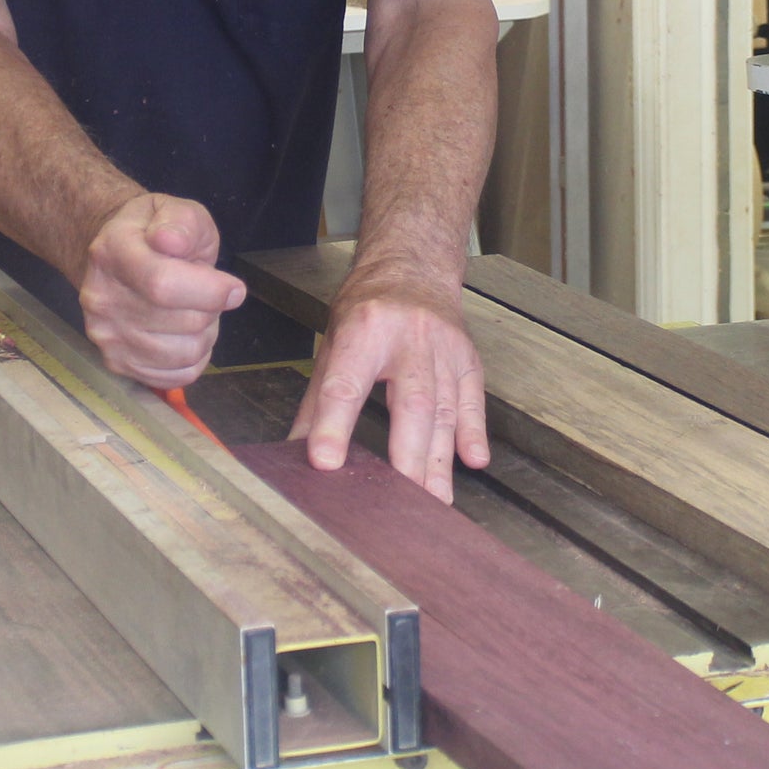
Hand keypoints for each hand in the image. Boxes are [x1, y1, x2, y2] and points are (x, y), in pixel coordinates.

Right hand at [77, 193, 244, 387]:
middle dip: (211, 307)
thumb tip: (172, 242)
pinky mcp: (117, 363)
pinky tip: (184, 333)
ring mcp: (105, 335)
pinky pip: (178, 376)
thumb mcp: (175, 211)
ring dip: (205, 333)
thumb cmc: (155, 233)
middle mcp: (101, 298)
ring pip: (186, 353)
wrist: (115, 259)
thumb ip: (181, 223)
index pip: (163, 285)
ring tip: (193, 309)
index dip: (210, 291)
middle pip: (184, 322)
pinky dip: (194, 357)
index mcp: (112, 252)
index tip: (234, 288)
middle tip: (205, 290)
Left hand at [292, 260, 489, 501]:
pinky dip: (473, 432)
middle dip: (407, 455)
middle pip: (411, 402)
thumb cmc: (369, 308)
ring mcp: (444, 348)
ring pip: (445, 408)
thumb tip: (295, 451)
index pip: (346, 384)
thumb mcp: (333, 343)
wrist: (413, 269)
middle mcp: (409, 337)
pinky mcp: (468, 358)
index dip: (334, 426)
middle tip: (400, 499)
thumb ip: (318, 401)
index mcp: (364, 330)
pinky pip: (473, 399)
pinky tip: (472, 461)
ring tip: (434, 499)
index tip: (326, 462)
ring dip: (439, 459)